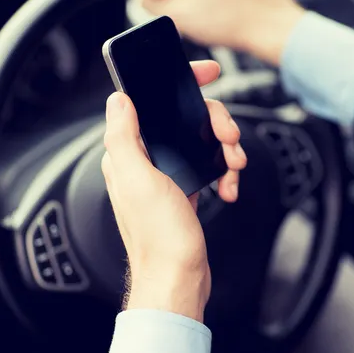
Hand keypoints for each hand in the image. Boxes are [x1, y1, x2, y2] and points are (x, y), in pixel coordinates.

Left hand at [101, 60, 245, 321]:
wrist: (178, 278)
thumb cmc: (159, 237)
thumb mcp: (138, 180)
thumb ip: (124, 137)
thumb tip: (118, 100)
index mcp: (129, 153)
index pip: (151, 103)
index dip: (180, 83)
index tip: (206, 74)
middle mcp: (146, 160)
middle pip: (186, 120)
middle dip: (215, 123)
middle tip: (231, 137)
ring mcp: (167, 175)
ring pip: (202, 141)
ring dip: (224, 148)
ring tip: (235, 166)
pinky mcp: (184, 189)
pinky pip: (208, 166)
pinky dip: (223, 173)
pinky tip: (228, 187)